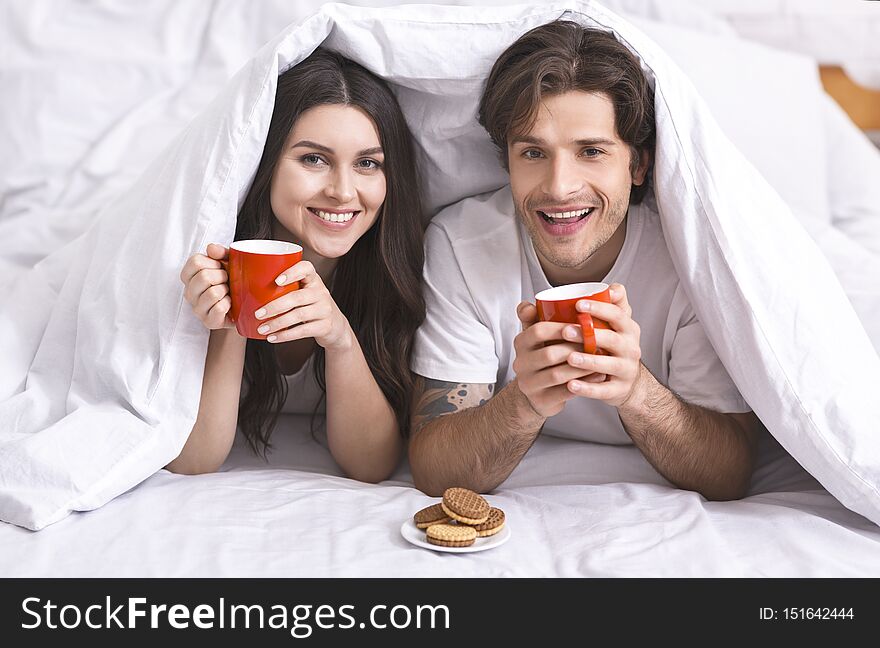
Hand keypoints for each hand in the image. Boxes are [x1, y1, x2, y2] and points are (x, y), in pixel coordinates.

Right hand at [180, 243, 233, 330]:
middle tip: (227, 280)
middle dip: (222, 276)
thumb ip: (221, 252)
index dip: (213, 262)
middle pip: (203, 276)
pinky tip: (230, 304)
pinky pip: (218, 308)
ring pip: (212, 293)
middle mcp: (189, 293)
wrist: (245, 306)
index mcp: (190, 276)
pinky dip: (229, 304)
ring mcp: (197, 308)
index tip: (220, 267)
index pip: (195, 262)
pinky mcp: (208, 321)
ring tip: (229, 293)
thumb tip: (211, 248)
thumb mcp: (230, 263)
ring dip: (226, 290)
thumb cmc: (233, 282)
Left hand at [253, 260, 352, 350]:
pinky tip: (273, 337)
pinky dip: (285, 335)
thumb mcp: (304, 292)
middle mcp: (321, 292)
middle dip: (274, 306)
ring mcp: (325, 309)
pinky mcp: (325, 326)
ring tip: (263, 328)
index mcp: (313, 280)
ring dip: (277, 323)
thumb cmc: (310, 306)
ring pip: (298, 315)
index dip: (292, 272)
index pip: (307, 268)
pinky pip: (302, 331)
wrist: (335, 326)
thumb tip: (247, 289)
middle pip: (297, 297)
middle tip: (258, 314)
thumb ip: (287, 288)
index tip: (276, 281)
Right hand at [511, 301, 606, 417]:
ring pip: (558, 375)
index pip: (537, 330)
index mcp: (521, 342)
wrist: (539, 391)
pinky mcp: (541, 401)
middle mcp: (520, 363)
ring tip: (601, 360)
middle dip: (575, 348)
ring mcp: (529, 383)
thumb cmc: (546, 355)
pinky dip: (584, 384)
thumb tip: (544, 295)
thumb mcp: (540, 333)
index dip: (560, 327)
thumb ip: (541, 313)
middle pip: (549, 354)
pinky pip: (565, 393)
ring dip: (582, 367)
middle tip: (597, 343)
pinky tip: (599, 376)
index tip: (583, 323)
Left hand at [562, 283, 643, 407]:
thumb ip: (613, 304)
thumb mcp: (618, 325)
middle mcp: (631, 348)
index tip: (578, 304)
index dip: (599, 308)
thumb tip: (610, 288)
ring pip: (609, 365)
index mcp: (628, 329)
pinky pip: (603, 390)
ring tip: (570, 358)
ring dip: (589, 361)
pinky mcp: (619, 390)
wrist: (628, 382)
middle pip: (613, 339)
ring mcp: (626, 370)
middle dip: (590, 334)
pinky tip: (570, 385)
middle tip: (565, 330)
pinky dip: (587, 389)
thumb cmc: (615, 348)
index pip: (617, 315)